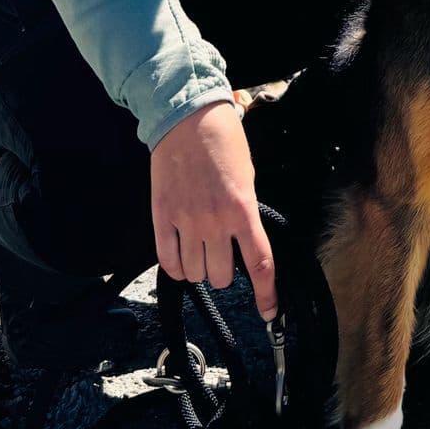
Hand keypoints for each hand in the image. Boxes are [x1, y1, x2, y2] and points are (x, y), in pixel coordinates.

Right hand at [150, 100, 277, 319]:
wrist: (186, 116)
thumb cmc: (222, 139)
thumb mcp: (247, 174)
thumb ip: (245, 210)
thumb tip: (243, 238)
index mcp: (243, 208)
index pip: (260, 264)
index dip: (266, 295)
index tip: (268, 311)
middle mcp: (215, 220)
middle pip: (223, 276)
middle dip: (225, 271)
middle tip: (223, 253)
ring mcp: (186, 220)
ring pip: (195, 273)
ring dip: (200, 268)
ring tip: (201, 251)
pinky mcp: (161, 216)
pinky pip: (168, 260)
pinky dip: (176, 266)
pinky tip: (181, 257)